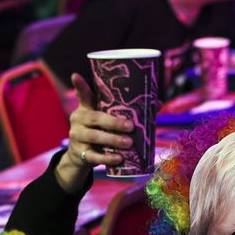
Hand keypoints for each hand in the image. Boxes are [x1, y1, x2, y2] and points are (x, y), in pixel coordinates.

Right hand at [55, 73, 135, 190]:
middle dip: (113, 122)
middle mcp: (78, 120)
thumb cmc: (100, 133)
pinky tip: (118, 158)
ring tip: (128, 143)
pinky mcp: (80, 154)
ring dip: (112, 139)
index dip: (80, 86)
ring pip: (94, 137)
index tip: (76, 75)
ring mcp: (77, 137)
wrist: (82, 157)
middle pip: (94, 118)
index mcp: (86, 109)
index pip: (83, 96)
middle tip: (130, 126)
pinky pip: (93, 156)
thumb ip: (126, 113)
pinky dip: (106, 158)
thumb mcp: (107, 121)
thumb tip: (157, 102)